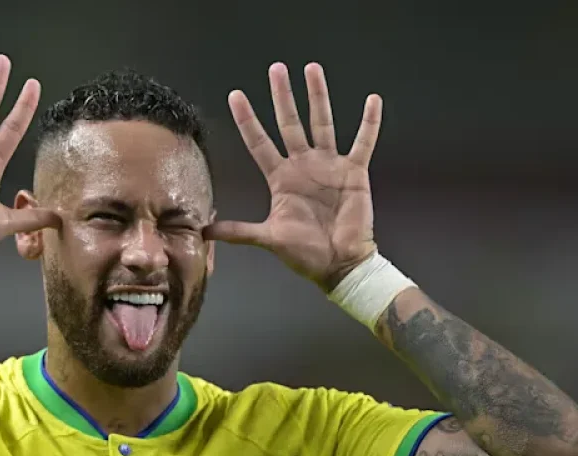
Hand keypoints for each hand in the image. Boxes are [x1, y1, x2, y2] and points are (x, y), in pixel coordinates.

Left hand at [206, 63, 381, 289]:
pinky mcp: (355, 172)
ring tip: (312, 69)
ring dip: (318, 97)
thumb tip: (205, 232)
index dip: (247, 120)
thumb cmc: (305, 253)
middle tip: (276, 69)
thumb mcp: (269, 239)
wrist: (340, 265)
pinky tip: (373, 100)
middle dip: (282, 97)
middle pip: (290, 123)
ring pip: (323, 123)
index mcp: (281, 179)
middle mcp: (303, 166)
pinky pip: (363, 142)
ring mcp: (329, 166)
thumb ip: (239, 232)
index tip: (236, 95)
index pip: (260, 143)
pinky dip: (369, 123)